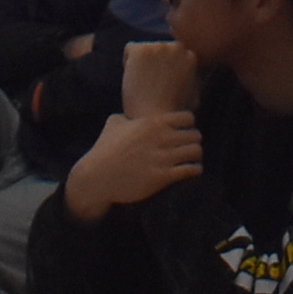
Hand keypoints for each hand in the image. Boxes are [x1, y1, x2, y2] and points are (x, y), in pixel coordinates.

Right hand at [61, 107, 200, 216]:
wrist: (97, 177)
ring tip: (191, 159)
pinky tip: (191, 171)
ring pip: (195, 151)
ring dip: (195, 156)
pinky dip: (194, 170)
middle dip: (193, 141)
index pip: (187, 117)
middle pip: (194, 135)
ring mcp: (162, 158)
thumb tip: (132, 116)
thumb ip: (128, 117)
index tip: (184, 131)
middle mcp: (160, 138)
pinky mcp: (162, 177)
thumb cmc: (104, 150)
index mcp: (152, 123)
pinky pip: (190, 170)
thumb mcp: (114, 124)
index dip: (188, 125)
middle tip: (189, 147)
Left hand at [115, 38, 197, 118]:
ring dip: (142, 63)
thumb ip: (193, 80)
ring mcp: (159, 47)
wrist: (155, 118)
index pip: (173, 52)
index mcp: (191, 55)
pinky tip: (135, 79)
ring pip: (145, 49)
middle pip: (159, 48)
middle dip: (154, 63)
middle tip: (151, 85)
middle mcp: (177, 47)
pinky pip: (130, 49)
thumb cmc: (172, 113)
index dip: (165, 70)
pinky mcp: (142, 50)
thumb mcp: (193, 95)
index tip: (162, 85)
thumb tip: (193, 75)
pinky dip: (129, 62)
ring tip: (144, 84)